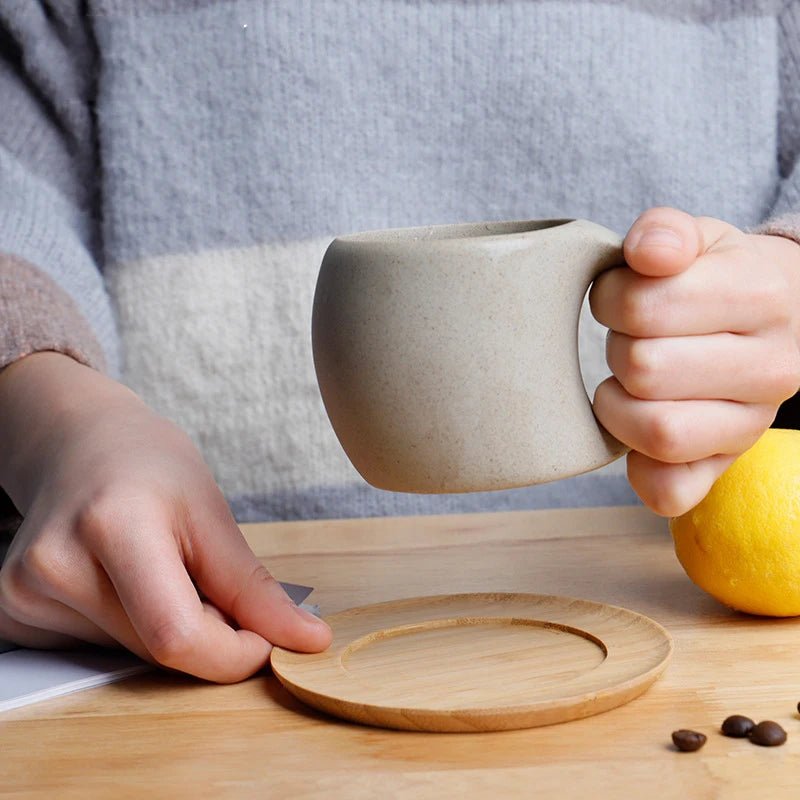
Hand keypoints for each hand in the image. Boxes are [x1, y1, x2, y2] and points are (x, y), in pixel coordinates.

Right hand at [0, 353, 330, 680]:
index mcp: (113, 525)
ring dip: (164, 629)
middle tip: (204, 582)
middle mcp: (55, 564)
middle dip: (204, 634)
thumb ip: (254, 588)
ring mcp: (23, 593)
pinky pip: (96, 651)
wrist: (78, 446)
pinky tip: (120, 581)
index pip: (177, 635)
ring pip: (129, 654)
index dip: (233, 653)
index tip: (263, 639)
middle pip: (156, 649)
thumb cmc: (149, 468)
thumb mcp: (211, 514)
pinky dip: (129, 629)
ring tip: (155, 568)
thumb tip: (308, 640)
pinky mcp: (12, 614)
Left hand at [589, 207, 799, 515]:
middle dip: (617, 349)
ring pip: (659, 432)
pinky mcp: (727, 466)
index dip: (611, 299)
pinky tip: (634, 435)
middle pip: (646, 369)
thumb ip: (666, 232)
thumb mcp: (700, 239)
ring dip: (617, 405)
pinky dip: (639, 471)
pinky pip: (671, 492)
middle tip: (629, 339)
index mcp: (761, 296)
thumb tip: (647, 253)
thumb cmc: (721, 279)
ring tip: (627, 381)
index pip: (645, 308)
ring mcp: (753, 425)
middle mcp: (772, 367)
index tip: (619, 298)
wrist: (781, 319)